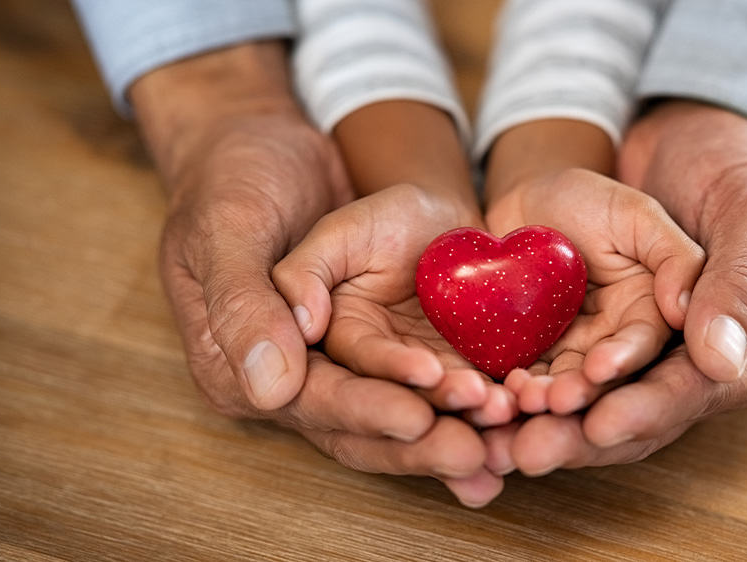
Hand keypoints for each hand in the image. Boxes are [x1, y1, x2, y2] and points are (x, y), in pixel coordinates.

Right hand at [134, 44, 499, 506]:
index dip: (366, 411)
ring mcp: (346, 365)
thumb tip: (272, 386)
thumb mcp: (232, 227)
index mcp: (242, 362)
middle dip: (422, 442)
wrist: (275, 148)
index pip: (311, 399)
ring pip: (404, 414)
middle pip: (362, 427)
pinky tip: (514, 422)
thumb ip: (247, 303)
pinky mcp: (388, 346)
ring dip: (455, 430)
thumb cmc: (240, 180)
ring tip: (507, 439)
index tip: (417, 417)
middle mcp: (297, 378)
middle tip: (477, 451)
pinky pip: (432, 385)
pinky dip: (470, 406)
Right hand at [271, 184, 518, 426]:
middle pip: (387, 421)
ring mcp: (417, 385)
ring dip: (467, 428)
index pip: (344, 381)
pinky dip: (495, 419)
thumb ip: (306, 272)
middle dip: (427, 435)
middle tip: (468, 445)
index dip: (375, 397)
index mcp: (329, 347)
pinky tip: (520, 417)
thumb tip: (304, 325)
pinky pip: (474, 408)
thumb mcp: (341, 231)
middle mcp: (368, 378)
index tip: (421, 386)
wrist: (446, 222)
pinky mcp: (458, 381)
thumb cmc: (387, 219)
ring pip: (435, 421)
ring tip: (502, 415)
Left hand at [485, 100, 746, 475]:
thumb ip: (736, 282)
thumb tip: (721, 360)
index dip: (644, 410)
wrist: (680, 144)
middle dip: (580, 435)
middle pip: (637, 413)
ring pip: (593, 403)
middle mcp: (697, 368)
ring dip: (545, 422)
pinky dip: (526, 390)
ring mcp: (644, 358)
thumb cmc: (733, 171)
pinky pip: (560, 372)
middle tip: (529, 452)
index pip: (695, 391)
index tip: (598, 424)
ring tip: (498, 436)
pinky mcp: (598, 340)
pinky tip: (487, 402)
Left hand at [485, 169, 703, 414]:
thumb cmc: (588, 200)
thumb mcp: (637, 215)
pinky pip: (525, 377)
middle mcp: (614, 342)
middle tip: (555, 402)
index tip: (600, 370)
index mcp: (649, 313)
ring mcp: (571, 353)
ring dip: (544, 400)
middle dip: (580, 393)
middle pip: (602, 379)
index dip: (625, 360)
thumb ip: (675, 257)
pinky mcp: (533, 356)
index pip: (646, 345)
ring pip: (562, 385)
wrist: (526, 204)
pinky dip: (512, 389)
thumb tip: (687, 312)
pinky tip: (497, 392)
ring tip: (523, 400)